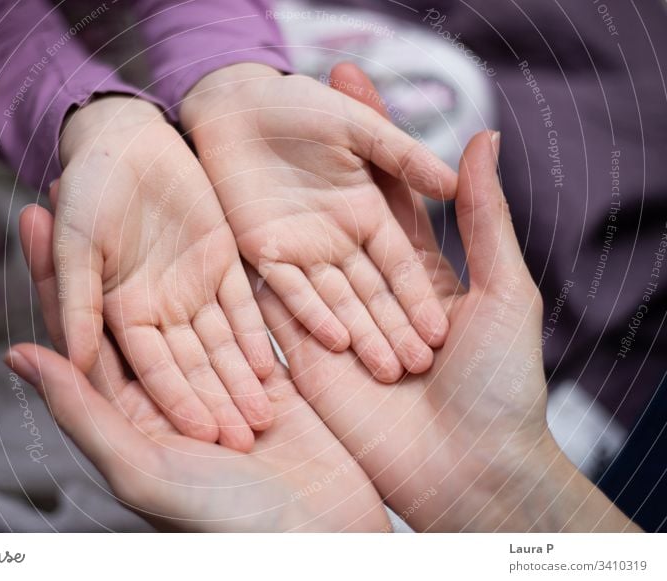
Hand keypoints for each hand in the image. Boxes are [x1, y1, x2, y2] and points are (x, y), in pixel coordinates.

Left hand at [8, 204, 389, 531]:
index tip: (38, 212)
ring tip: (140, 186)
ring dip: (157, 243)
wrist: (331, 541)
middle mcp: (168, 393)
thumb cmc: (232, 524)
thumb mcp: (147, 472)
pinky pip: (240, 314)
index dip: (53, 274)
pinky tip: (213, 221)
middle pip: (123, 304)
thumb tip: (17, 352)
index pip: (78, 334)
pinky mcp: (268, 372)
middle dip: (102, 246)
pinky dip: (225, 269)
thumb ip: (84, 414)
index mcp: (127, 417)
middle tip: (82, 180)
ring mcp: (219, 378)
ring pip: (180, 300)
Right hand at [54, 96, 274, 450]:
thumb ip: (78, 301)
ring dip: (242, 376)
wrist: (124, 139)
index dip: (176, 399)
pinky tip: (275, 361)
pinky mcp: (221, 262)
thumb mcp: (76, 243)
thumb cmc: (87, 187)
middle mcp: (158, 309)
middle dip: (218, 400)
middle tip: (248, 436)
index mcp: (118, 312)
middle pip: (192, 365)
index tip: (203, 433)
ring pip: (221, 342)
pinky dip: (256, 332)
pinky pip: (243, 304)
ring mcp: (192, 287)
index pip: (151, 368)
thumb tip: (73, 359)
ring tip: (267, 413)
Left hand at [180, 64, 458, 382]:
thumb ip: (403, 156)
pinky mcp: (262, 252)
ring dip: (360, 333)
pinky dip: (310, 315)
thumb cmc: (300, 104)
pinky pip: (287, 291)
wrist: (235, 100)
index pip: (402, 265)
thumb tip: (456, 176)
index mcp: (367, 212)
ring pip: (335, 300)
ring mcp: (300, 249)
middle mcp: (338, 239)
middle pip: (372, 292)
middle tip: (418, 366)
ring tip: (388, 369)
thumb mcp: (358, 127)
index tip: (442, 330)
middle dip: (395, 327)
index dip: (420, 296)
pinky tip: (335, 342)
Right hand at [256, 64, 636, 531]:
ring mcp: (339, 324)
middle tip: (285, 105)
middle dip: (315, 161)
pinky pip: (280, 308)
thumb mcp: (506, 290)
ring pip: (305, 256)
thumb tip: (483, 136)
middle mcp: (374, 292)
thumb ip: (483, 217)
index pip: (389, 194)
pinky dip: (260, 270)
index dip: (369, 142)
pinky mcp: (309, 358)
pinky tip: (230, 216)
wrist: (467, 473)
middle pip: (337, 215)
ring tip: (247, 149)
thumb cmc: (501, 382)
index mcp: (422, 272)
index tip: (345, 85)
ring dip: (279, 204)